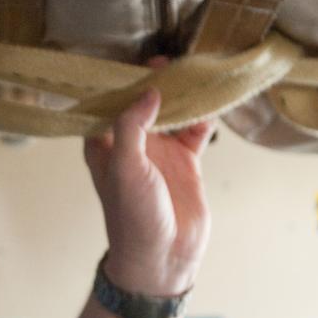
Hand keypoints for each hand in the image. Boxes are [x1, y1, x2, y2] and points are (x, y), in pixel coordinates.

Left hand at [82, 61, 211, 296]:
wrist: (163, 258)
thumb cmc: (133, 217)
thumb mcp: (126, 168)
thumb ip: (132, 126)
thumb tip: (149, 91)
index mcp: (104, 145)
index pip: (108, 103)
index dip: (121, 82)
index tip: (136, 59)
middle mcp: (130, 145)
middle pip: (142, 102)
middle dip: (156, 81)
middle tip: (172, 59)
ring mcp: (159, 152)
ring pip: (171, 112)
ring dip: (183, 95)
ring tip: (196, 72)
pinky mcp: (186, 162)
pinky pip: (195, 129)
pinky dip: (204, 115)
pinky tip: (213, 101)